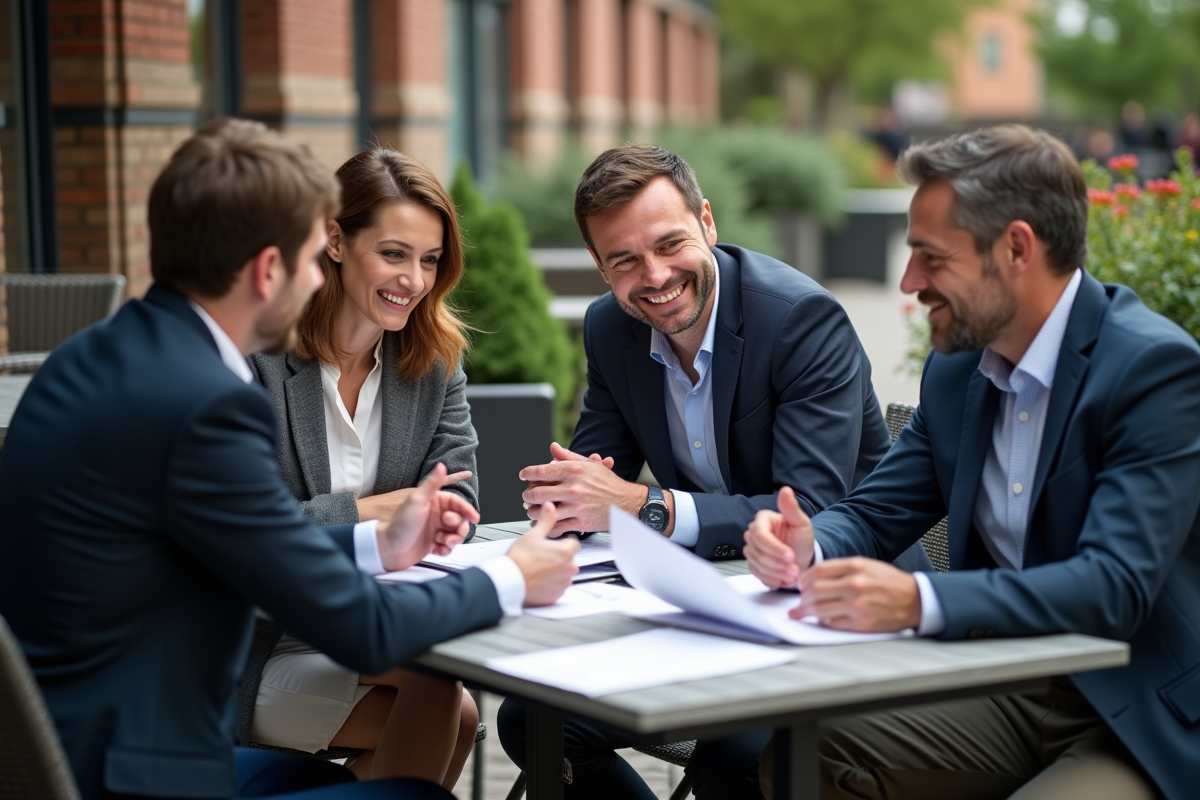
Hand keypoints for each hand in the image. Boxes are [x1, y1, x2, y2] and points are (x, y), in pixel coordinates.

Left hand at [375, 464, 480, 570]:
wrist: (386, 549)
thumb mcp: (416, 500)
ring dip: (454, 540)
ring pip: (456, 534)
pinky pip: (448, 547)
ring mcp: (434, 530)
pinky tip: (437, 549)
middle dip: (458, 527)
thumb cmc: (398, 525)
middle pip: (460, 520)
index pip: (458, 503)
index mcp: (434, 502)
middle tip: (445, 529)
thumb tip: (441, 466)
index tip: (474, 517)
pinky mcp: (432, 544)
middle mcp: (436, 515)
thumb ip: (431, 483)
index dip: (467, 510)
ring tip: (443, 542)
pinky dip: (446, 550)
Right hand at [506, 503, 579, 605]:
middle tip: (543, 554)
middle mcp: (568, 569)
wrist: (508, 582)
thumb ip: (546, 520)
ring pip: (564, 573)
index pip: (574, 543)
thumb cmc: (519, 560)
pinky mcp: (556, 595)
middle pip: (569, 559)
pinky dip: (551, 583)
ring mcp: (563, 584)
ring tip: (539, 567)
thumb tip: (550, 506)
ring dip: (556, 570)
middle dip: (559, 556)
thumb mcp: (532, 535)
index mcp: (565, 553)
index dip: (564, 541)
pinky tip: (538, 578)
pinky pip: (558, 586)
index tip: (554, 542)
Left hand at [520, 443, 639, 536]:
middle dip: (527, 495)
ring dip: (533, 512)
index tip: (524, 476)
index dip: (528, 473)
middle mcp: (574, 488)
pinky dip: (547, 526)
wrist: (626, 502)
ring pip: (544, 511)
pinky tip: (544, 522)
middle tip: (526, 496)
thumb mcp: (589, 465)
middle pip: (538, 493)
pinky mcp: (580, 522)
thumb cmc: (608, 484)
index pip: (542, 471)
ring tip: (531, 510)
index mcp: (574, 471)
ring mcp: (576, 506)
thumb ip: (568, 457)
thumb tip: (553, 447)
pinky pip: (556, 527)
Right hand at [743, 486, 814, 587]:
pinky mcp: (753, 565)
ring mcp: (751, 551)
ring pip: (757, 565)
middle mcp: (753, 535)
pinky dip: (772, 579)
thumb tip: (785, 490)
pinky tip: (785, 579)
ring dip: (777, 573)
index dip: (774, 548)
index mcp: (762, 520)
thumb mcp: (801, 523)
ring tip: (794, 575)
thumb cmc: (801, 540)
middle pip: (757, 552)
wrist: (803, 558)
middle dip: (777, 563)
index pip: (760, 535)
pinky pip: (757, 575)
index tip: (791, 556)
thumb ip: (792, 508)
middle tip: (795, 570)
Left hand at [793, 557, 920, 631]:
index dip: (804, 579)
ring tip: (801, 613)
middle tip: (798, 602)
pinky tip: (821, 620)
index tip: (799, 585)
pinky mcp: (861, 623)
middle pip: (814, 591)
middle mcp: (855, 584)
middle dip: (801, 598)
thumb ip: (841, 570)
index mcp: (855, 566)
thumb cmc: (890, 582)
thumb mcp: (866, 565)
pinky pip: (832, 623)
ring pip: (819, 609)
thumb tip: (814, 578)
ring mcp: (858, 605)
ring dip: (806, 612)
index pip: (818, 571)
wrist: (915, 600)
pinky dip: (823, 622)